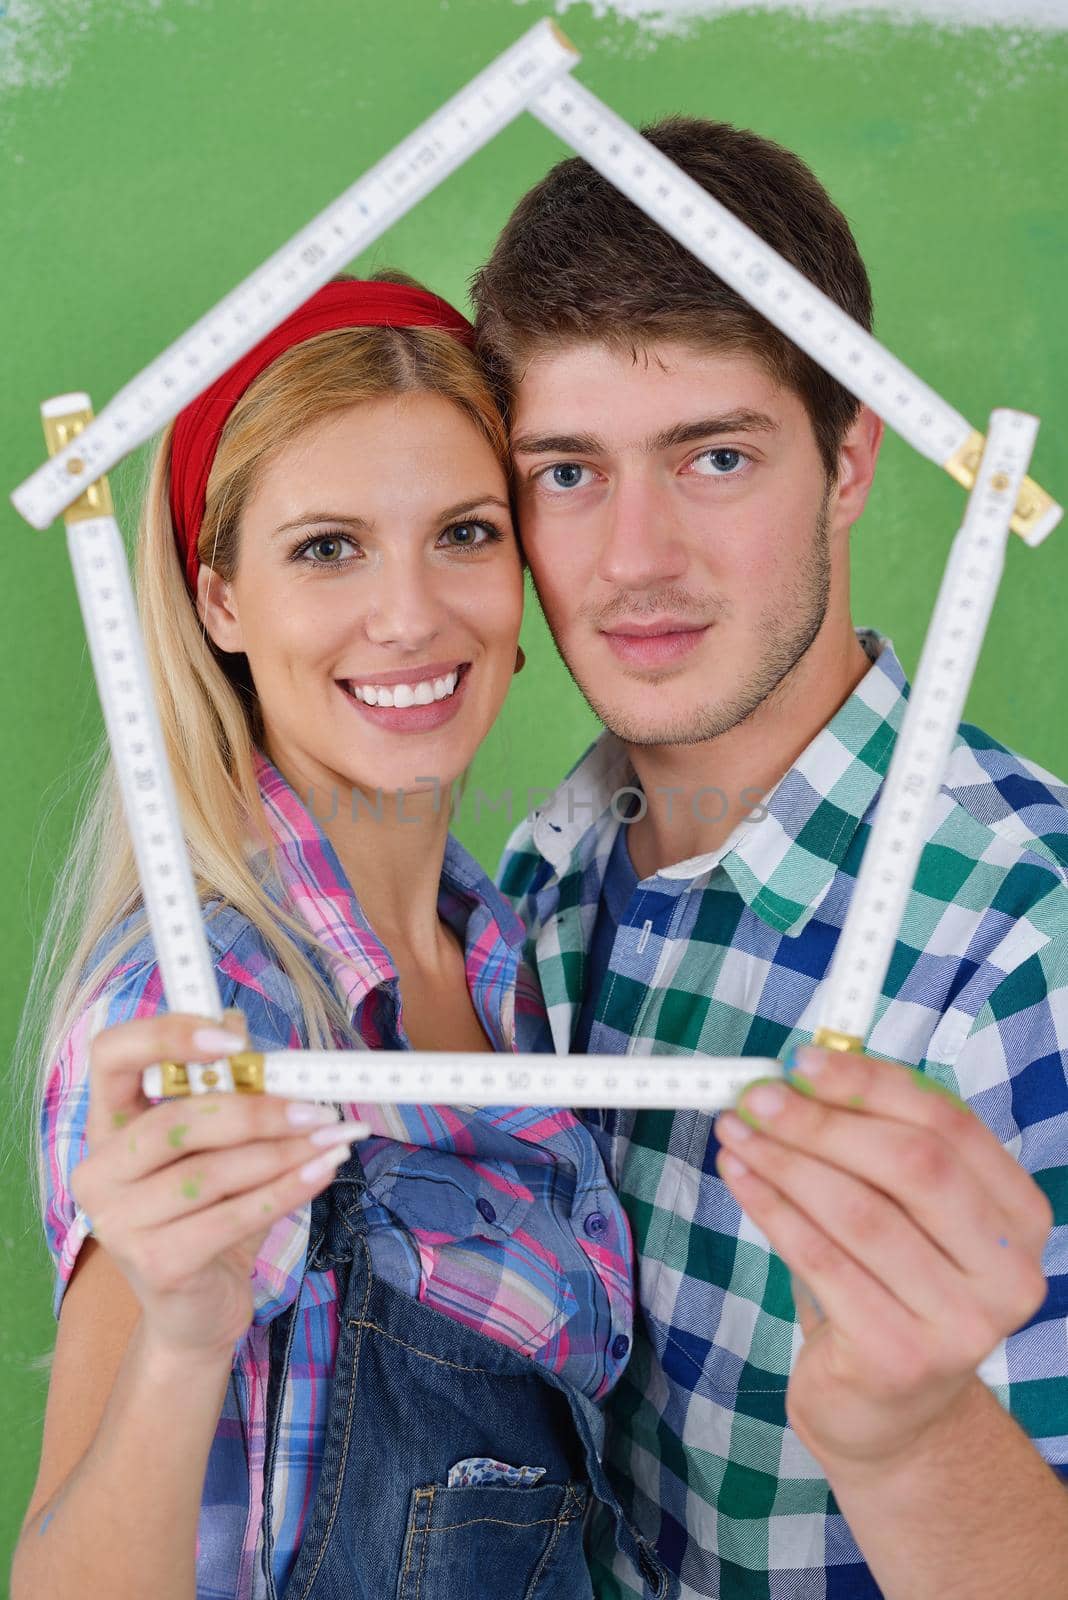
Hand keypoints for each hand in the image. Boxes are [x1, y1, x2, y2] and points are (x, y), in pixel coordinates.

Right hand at [70, 1012, 367, 1362]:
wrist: (198, 1310)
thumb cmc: (209, 1213)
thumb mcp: (217, 1146)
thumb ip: (224, 1089)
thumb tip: (239, 1023)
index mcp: (108, 1125)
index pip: (111, 1055)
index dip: (167, 1037)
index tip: (234, 1041)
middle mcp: (99, 1171)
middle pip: (176, 1121)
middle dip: (256, 1109)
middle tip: (317, 1105)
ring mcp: (119, 1222)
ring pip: (212, 1171)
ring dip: (284, 1150)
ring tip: (334, 1136)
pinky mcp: (156, 1264)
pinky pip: (234, 1215)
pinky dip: (287, 1189)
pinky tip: (323, 1170)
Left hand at [713, 1046, 1051, 1470]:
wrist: (888, 1412)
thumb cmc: (887, 1286)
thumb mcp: (899, 1212)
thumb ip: (870, 1142)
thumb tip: (801, 1072)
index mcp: (1018, 1215)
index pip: (950, 1125)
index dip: (872, 1084)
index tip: (804, 1060)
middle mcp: (1007, 1271)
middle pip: (913, 1165)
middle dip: (824, 1121)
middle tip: (758, 1096)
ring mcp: (962, 1323)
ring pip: (861, 1213)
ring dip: (786, 1161)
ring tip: (735, 1131)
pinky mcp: (902, 1357)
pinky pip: (823, 1261)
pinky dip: (772, 1208)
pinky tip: (740, 1177)